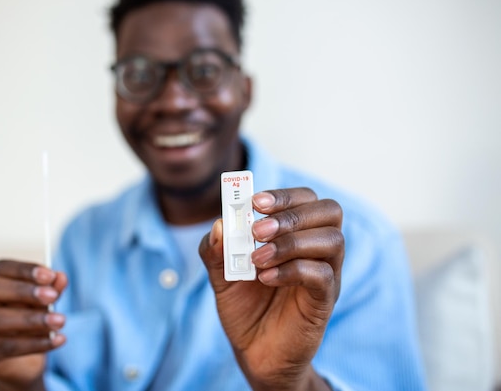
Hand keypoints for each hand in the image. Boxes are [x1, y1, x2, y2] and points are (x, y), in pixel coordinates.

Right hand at [0, 260, 67, 390]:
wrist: (15, 359)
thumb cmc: (22, 318)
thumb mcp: (38, 301)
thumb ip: (49, 289)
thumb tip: (60, 277)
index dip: (24, 270)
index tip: (50, 275)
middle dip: (21, 291)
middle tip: (52, 296)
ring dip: (30, 319)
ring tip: (59, 320)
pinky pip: (5, 346)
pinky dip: (34, 343)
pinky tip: (55, 340)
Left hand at [199, 188, 343, 390]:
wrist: (254, 351)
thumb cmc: (244, 306)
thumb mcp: (220, 274)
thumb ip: (215, 249)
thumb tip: (220, 224)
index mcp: (297, 234)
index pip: (306, 198)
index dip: (284, 195)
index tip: (254, 203)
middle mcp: (317, 249)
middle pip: (329, 211)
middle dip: (291, 214)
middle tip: (257, 230)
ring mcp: (326, 274)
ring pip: (332, 240)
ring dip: (291, 243)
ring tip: (257, 259)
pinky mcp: (324, 301)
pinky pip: (323, 275)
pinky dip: (292, 270)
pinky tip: (265, 279)